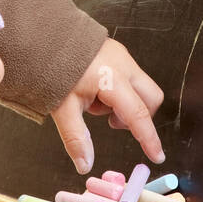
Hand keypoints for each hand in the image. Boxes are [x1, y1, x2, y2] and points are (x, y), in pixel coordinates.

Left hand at [49, 37, 164, 174]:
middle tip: (110, 121)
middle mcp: (124, 65)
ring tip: (94, 101)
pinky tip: (93, 90)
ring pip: (139, 88)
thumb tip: (85, 166)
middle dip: (139, 116)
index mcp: (112, 79)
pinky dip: (117, 90)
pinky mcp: (117, 52)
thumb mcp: (62, 107)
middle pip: (150, 98)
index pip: (138, 115)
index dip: (149, 138)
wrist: (45, 35)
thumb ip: (76, 138)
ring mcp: (122, 56)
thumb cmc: (53, 69)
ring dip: (123, 103)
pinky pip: (128, 77)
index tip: (157, 156)